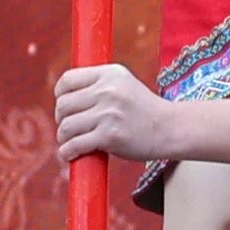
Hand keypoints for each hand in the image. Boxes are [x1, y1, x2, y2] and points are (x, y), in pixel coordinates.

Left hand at [52, 62, 182, 166]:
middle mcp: (108, 90)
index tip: (65, 107)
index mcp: (110, 74)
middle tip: (70, 128)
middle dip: (61, 119)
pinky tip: (70, 154)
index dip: (60, 95)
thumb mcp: (124, 85)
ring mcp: (109, 113)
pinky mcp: (110, 135)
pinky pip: (75, 145)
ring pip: (67, 126)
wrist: (169, 129)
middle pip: (63, 105)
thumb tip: (62, 95)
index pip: (68, 80)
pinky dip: (67, 152)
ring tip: (70, 143)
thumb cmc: (143, 110)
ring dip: (63, 138)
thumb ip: (98, 85)